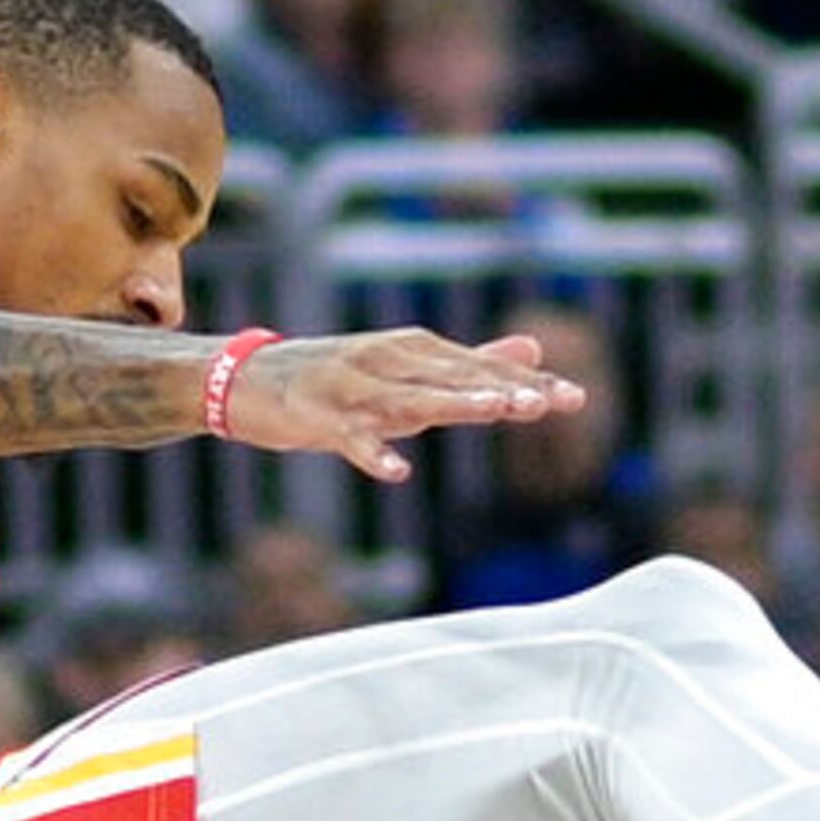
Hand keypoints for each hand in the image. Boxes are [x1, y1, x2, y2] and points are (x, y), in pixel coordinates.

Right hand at [216, 329, 585, 483]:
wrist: (247, 380)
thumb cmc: (337, 381)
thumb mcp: (410, 371)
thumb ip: (473, 364)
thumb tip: (535, 348)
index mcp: (416, 351)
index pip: (479, 367)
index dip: (524, 383)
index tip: (572, 398)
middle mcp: (389, 362)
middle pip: (452, 378)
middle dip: (497, 390)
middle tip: (542, 403)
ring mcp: (353, 388)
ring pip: (410, 398)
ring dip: (451, 403)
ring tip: (493, 410)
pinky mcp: (318, 417)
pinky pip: (350, 438)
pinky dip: (372, 452)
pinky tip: (396, 471)